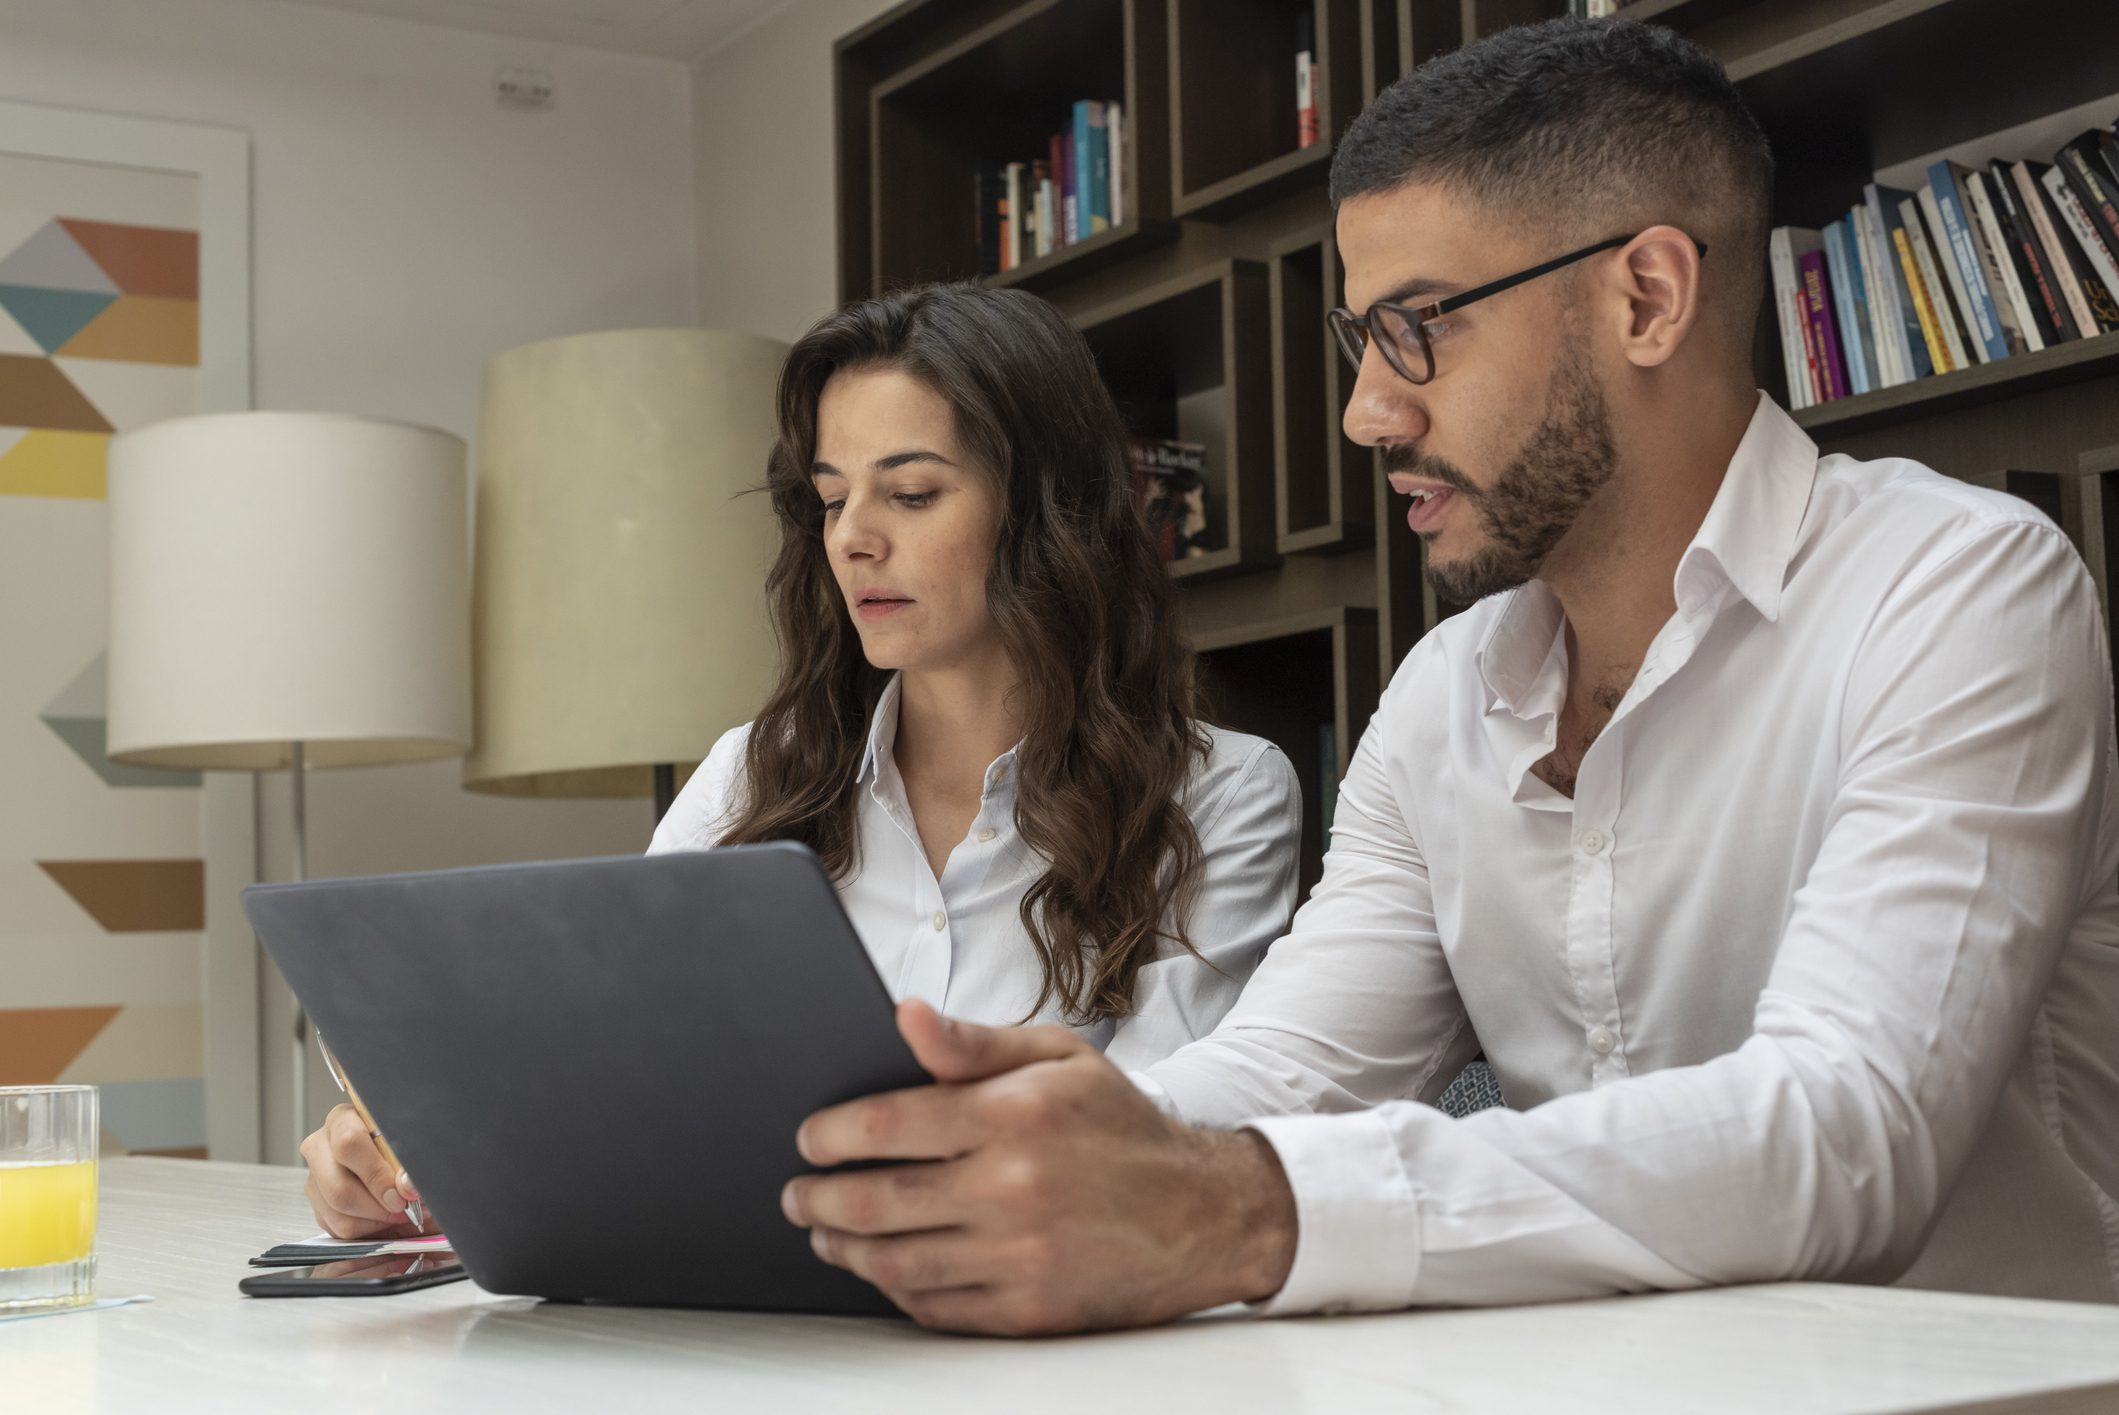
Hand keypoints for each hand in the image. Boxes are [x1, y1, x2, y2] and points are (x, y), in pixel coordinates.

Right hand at [298, 1103, 425, 1239]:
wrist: (395, 1158)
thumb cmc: (401, 1147)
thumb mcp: (409, 1145)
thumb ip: (409, 1164)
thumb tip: (406, 1186)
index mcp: (342, 1120)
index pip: (349, 1144)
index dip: (377, 1174)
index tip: (402, 1193)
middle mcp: (321, 1146)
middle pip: (337, 1187)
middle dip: (376, 1205)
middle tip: (402, 1209)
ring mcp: (315, 1176)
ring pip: (336, 1211)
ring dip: (374, 1220)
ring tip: (399, 1214)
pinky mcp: (317, 1202)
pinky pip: (337, 1226)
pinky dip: (366, 1229)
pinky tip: (384, 1217)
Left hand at [780, 999, 1297, 1334]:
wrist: (1202, 1214)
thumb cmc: (1121, 1128)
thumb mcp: (1058, 1057)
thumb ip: (972, 1041)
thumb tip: (902, 1014)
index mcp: (1013, 1115)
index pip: (884, 1125)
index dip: (827, 1135)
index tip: (809, 1138)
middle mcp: (1012, 1187)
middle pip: (874, 1200)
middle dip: (816, 1199)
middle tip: (796, 1194)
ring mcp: (1019, 1256)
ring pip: (893, 1262)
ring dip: (842, 1249)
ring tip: (825, 1235)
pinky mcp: (1028, 1310)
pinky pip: (934, 1306)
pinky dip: (894, 1289)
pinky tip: (883, 1269)